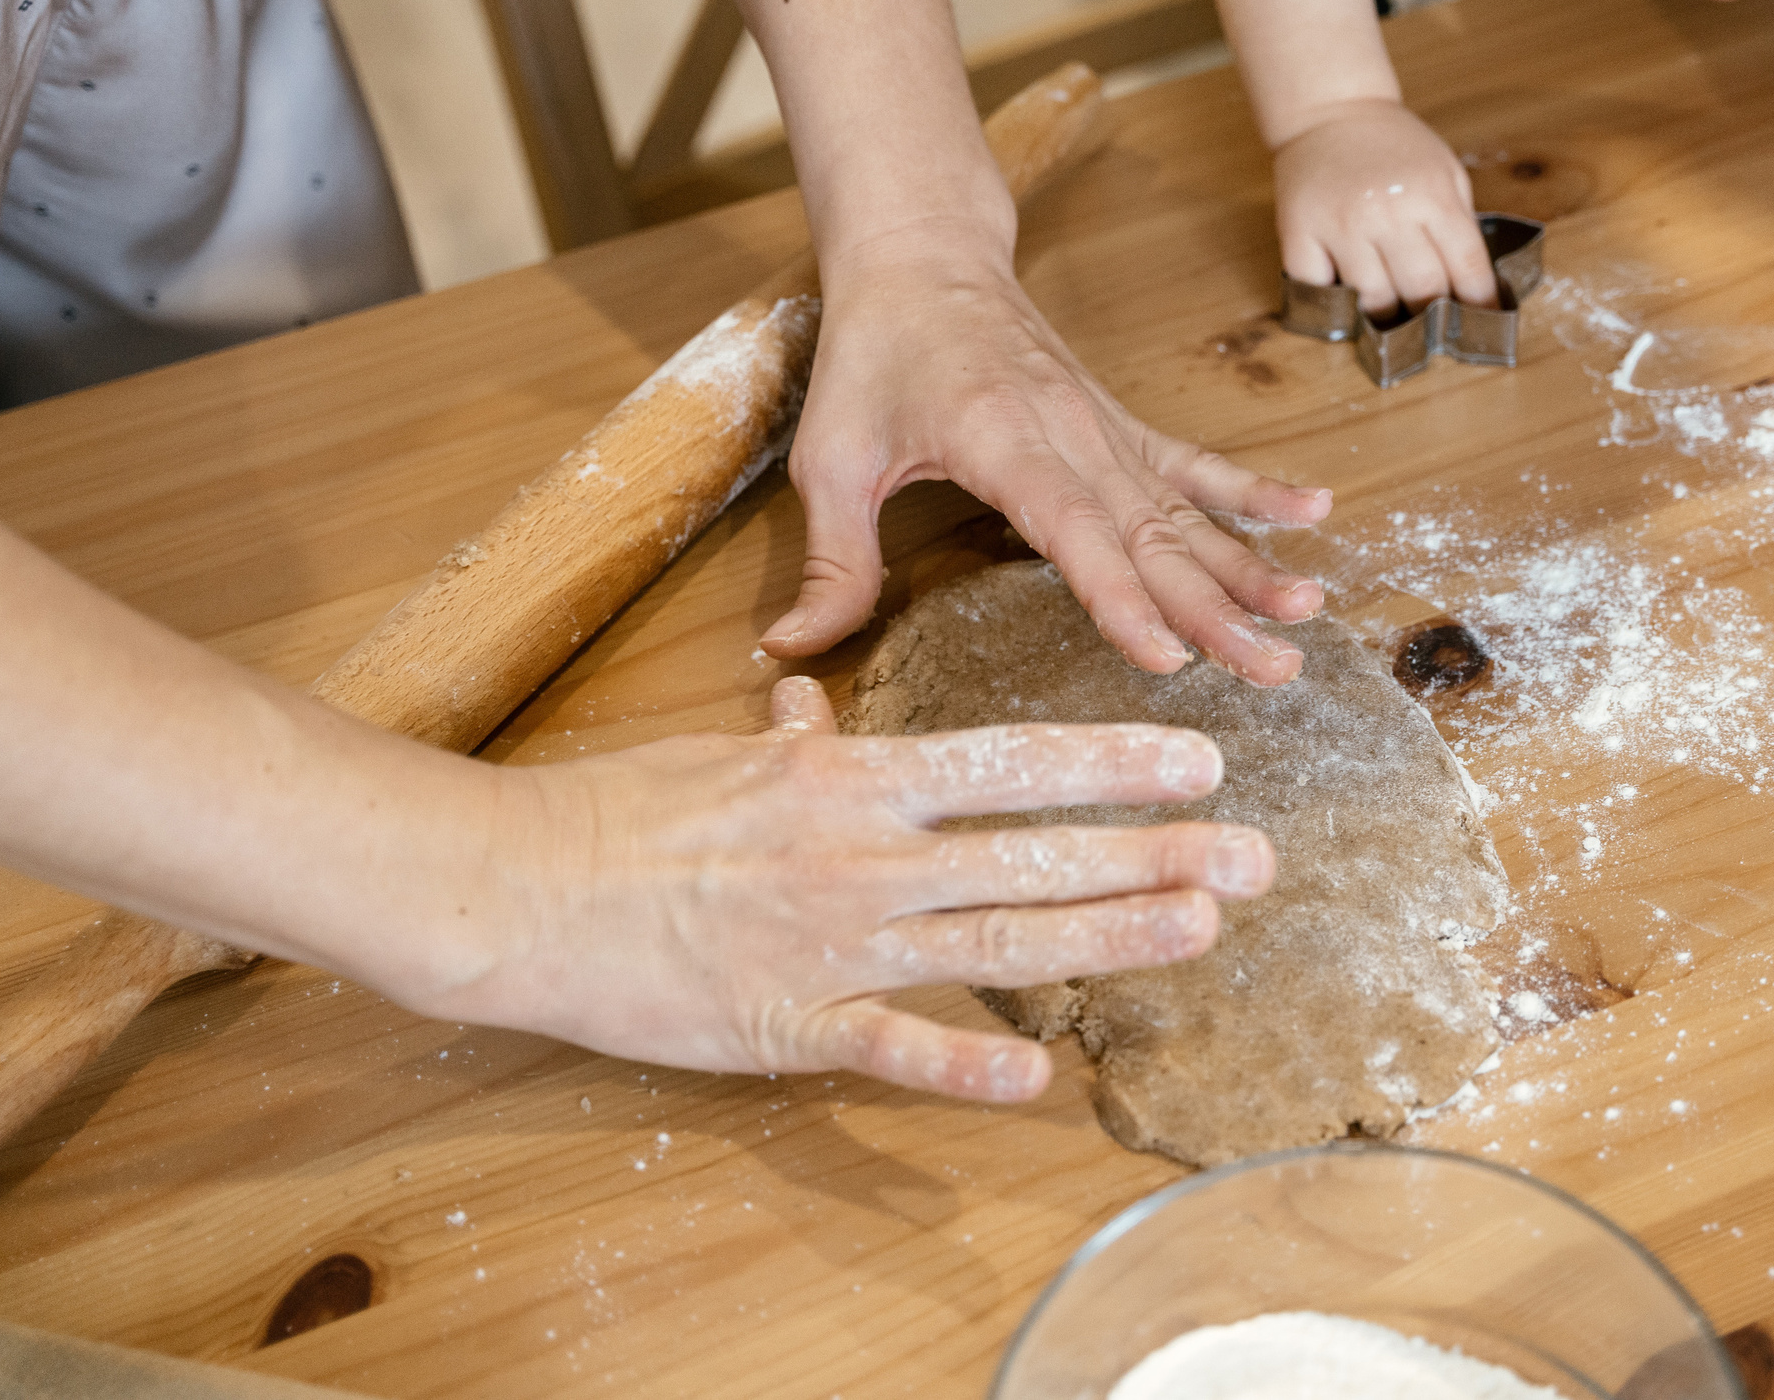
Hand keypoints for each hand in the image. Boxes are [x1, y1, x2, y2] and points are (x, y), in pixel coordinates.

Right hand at [430, 679, 1275, 1099]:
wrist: (518, 887)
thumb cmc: (619, 813)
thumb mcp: (719, 754)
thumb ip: (790, 739)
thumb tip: (811, 703)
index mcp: (852, 780)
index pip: (1009, 762)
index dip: (1111, 762)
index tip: (1198, 762)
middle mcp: (863, 854)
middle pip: (1034, 851)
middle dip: (1153, 852)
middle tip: (1255, 857)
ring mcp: (833, 940)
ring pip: (995, 936)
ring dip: (1107, 933)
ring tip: (1201, 928)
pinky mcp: (788, 1023)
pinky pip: (891, 1046)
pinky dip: (964, 1058)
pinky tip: (1041, 1071)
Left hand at [759, 218, 1332, 684]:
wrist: (923, 255)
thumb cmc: (874, 354)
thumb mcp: (829, 459)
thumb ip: (830, 562)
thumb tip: (790, 648)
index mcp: (1002, 439)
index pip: (1071, 530)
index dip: (1119, 596)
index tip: (1164, 654)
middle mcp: (1071, 433)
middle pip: (1155, 534)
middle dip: (1217, 607)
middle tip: (1273, 666)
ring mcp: (1105, 428)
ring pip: (1188, 509)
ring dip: (1250, 564)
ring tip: (1308, 611)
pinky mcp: (1119, 426)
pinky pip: (1195, 464)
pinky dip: (1254, 490)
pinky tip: (1314, 512)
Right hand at [1276, 99, 1493, 316]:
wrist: (1331, 111)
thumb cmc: (1395, 146)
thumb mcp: (1444, 171)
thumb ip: (1459, 225)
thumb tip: (1476, 289)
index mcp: (1431, 193)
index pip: (1466, 266)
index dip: (1480, 304)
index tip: (1483, 326)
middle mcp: (1387, 210)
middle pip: (1422, 291)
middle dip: (1433, 317)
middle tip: (1434, 327)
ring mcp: (1340, 224)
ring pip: (1373, 300)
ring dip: (1387, 316)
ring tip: (1394, 317)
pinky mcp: (1299, 232)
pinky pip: (1320, 291)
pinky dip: (1336, 302)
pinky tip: (1348, 297)